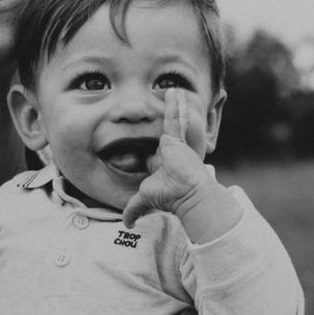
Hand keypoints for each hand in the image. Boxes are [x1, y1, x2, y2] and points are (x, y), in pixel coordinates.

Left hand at [123, 88, 212, 227]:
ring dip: (172, 107)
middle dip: (166, 116)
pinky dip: (175, 106)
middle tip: (165, 98)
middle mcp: (168, 152)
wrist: (187, 195)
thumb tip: (126, 224)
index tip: (142, 134)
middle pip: (161, 130)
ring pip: (170, 122)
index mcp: (160, 163)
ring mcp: (174, 145)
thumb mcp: (146, 199)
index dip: (145, 141)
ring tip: (171, 91)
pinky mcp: (177, 139)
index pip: (151, 149)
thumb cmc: (170, 197)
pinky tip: (174, 92)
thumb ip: (134, 208)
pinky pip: (174, 119)